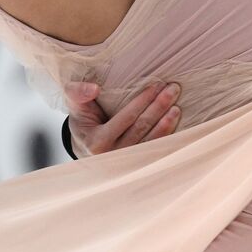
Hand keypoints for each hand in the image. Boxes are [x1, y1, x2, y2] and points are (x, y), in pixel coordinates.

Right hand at [64, 79, 181, 157]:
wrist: (85, 147)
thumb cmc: (83, 121)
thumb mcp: (74, 106)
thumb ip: (77, 92)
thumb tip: (94, 88)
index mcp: (97, 143)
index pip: (126, 118)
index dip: (143, 100)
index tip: (157, 85)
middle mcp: (112, 156)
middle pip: (141, 128)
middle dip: (159, 107)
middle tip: (173, 89)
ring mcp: (125, 164)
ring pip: (151, 141)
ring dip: (167, 123)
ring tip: (177, 106)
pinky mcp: (136, 166)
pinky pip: (154, 150)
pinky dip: (166, 137)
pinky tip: (174, 123)